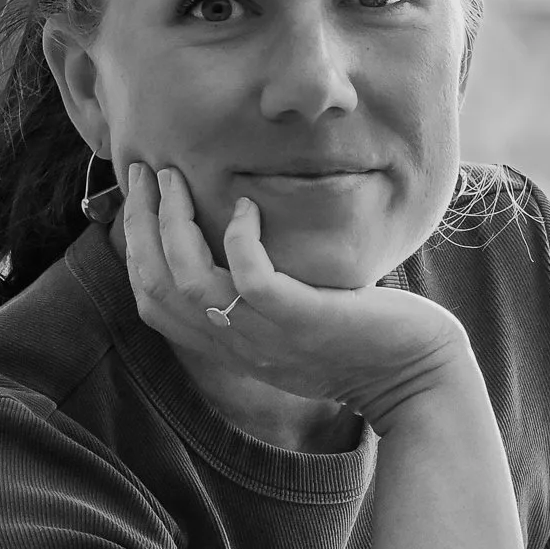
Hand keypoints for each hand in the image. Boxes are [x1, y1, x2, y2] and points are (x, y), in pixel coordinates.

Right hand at [119, 162, 471, 429]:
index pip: (153, 304)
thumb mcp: (293, 325)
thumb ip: (258, 298)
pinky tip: (247, 207)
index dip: (134, 249)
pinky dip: (239, 238)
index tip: (138, 200)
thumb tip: (236, 245)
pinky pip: (250, 277)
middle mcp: (238, 344)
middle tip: (142, 172)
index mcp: (230, 344)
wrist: (415, 376)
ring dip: (172, 223)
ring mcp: (267, 335)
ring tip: (175, 178)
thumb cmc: (363, 340)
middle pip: (158, 286)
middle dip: (140, 223)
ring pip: (189, 281)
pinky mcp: (303, 320)